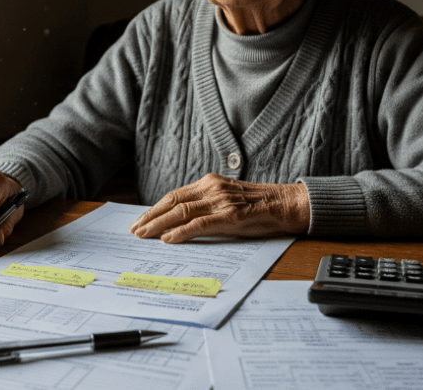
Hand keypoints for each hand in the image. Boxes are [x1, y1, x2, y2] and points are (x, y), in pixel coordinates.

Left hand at [129, 174, 309, 242]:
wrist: (287, 204)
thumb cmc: (259, 205)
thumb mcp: (228, 198)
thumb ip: (207, 204)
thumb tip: (182, 220)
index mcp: (209, 182)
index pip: (175, 195)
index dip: (155, 208)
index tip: (141, 219)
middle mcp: (212, 188)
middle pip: (173, 202)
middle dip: (151, 217)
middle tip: (135, 230)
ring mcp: (220, 201)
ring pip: (181, 212)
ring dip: (159, 225)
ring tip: (144, 235)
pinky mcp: (230, 216)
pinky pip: (199, 224)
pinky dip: (180, 232)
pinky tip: (168, 239)